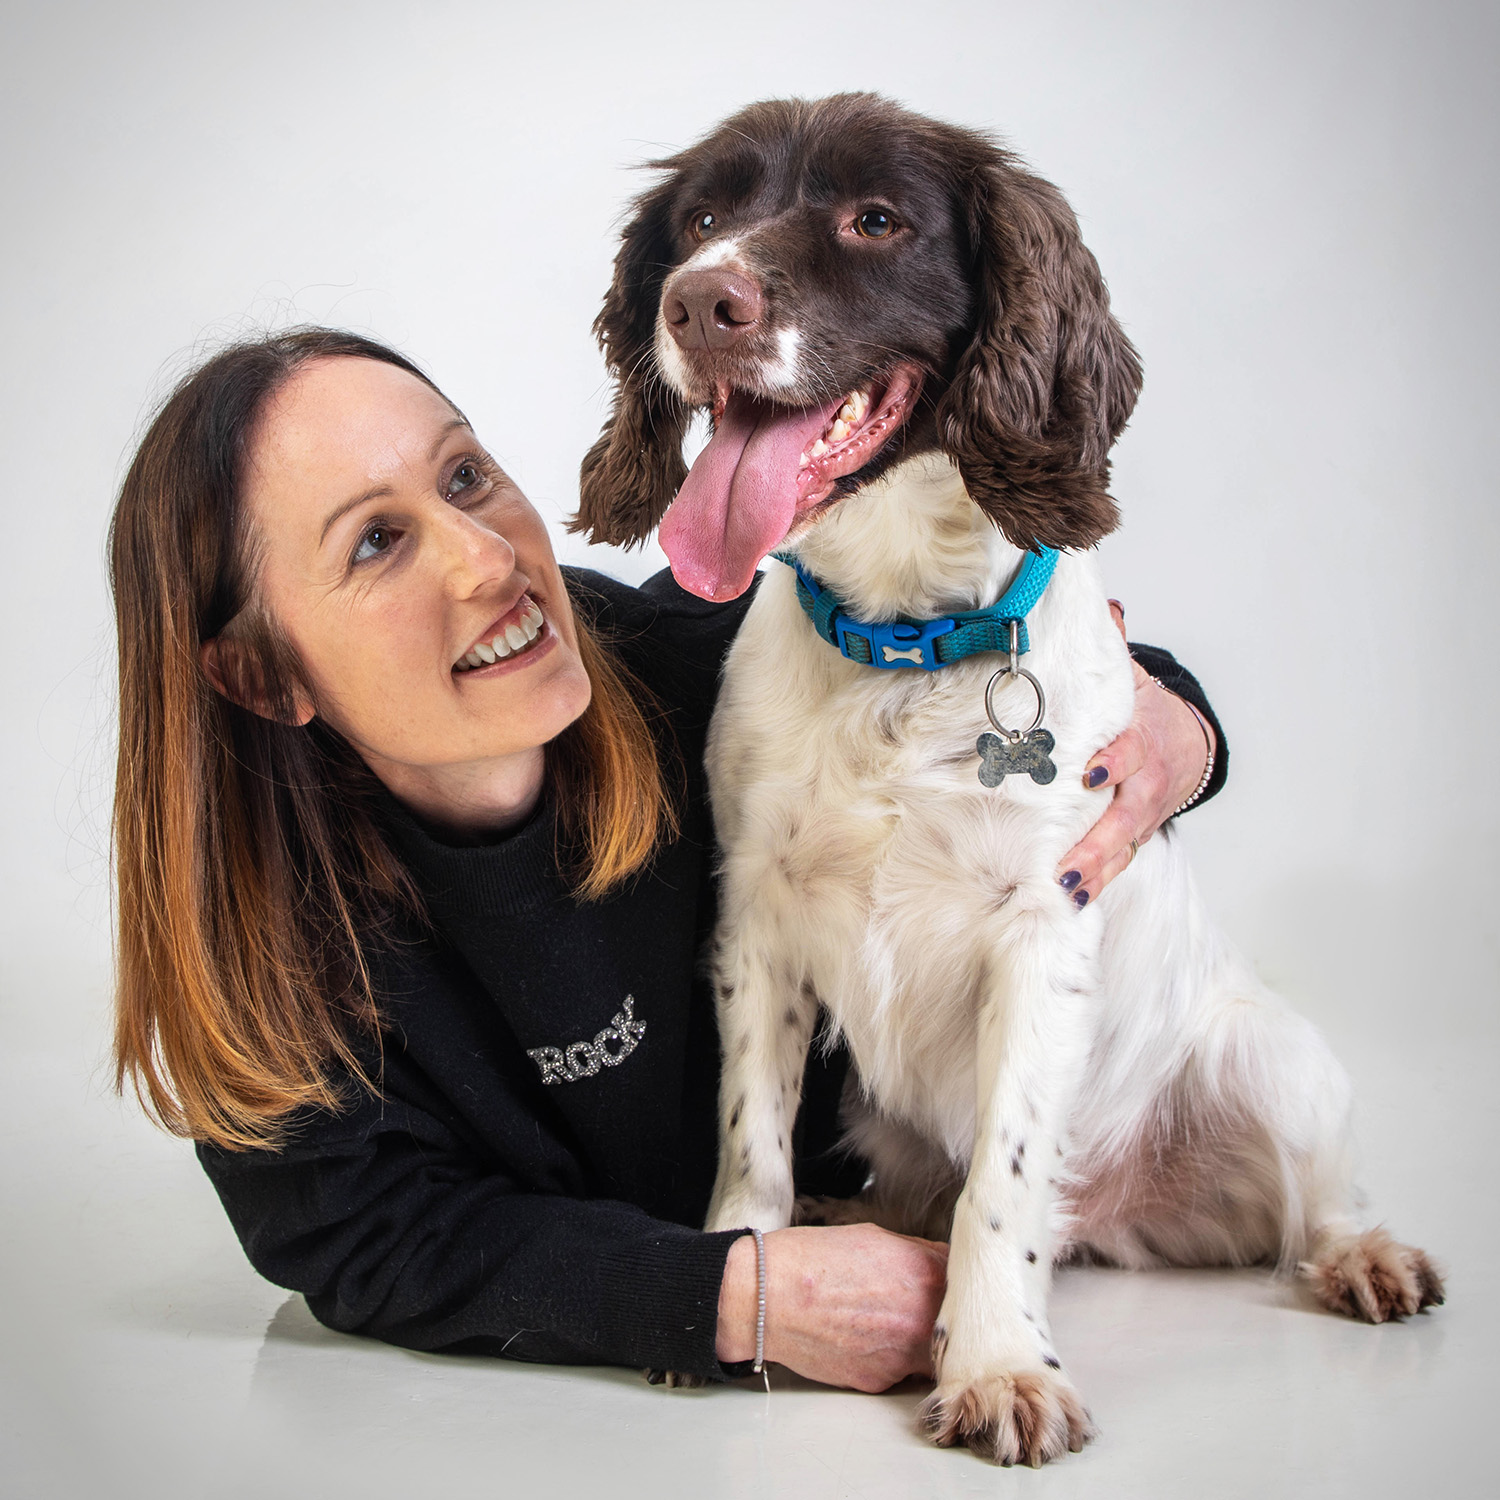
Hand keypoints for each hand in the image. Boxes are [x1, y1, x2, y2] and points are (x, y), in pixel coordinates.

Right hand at [716, 1224, 948, 1391]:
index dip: (958, 1283)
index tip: (950, 1283)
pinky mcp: (879, 1381)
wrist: (767, 1298)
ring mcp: (903, 1355)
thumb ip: (917, 1254)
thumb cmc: (812, 1261)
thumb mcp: (873, 1237)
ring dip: (922, 1341)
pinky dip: (890, 1358)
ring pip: (933, 1355)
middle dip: (944, 1316)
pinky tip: (864, 1338)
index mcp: (925, 1274)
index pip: (966, 1284)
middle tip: (922, 1305)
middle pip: (958, 1325)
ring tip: (890, 1323)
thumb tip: (939, 1263)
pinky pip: (900, 1371)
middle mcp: (922, 1318)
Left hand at [1056, 601, 1214, 908]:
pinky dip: (1100, 883)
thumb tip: (1104, 610)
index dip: (1113, 762)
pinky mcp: (1135, 836)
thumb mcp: (1128, 679)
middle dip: (1098, 841)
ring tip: (1067, 892)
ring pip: (1122, 847)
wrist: (1187, 743)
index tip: (1090, 773)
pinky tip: (1072, 903)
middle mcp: (1143, 781)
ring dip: (1096, 872)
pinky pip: (1119, 862)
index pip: (1129, 750)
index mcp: (1138, 739)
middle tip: (1068, 864)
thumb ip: (1110, 650)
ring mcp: (1141, 813)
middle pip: (1124, 815)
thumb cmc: (1141, 711)